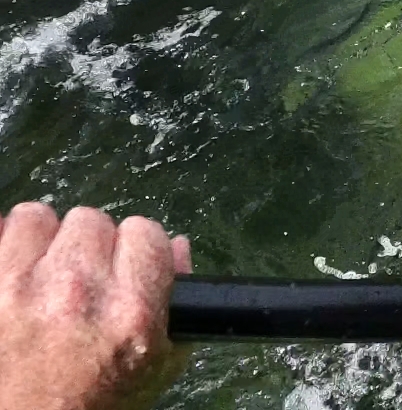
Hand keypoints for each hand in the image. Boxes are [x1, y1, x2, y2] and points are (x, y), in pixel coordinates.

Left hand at [0, 204, 192, 409]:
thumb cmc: (88, 406)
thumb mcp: (152, 369)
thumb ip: (177, 307)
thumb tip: (177, 250)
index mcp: (130, 311)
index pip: (145, 233)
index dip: (135, 252)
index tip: (123, 269)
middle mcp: (78, 290)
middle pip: (91, 221)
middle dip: (86, 248)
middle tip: (76, 282)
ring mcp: (20, 286)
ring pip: (39, 218)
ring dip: (40, 243)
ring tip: (38, 277)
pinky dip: (4, 247)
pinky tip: (12, 274)